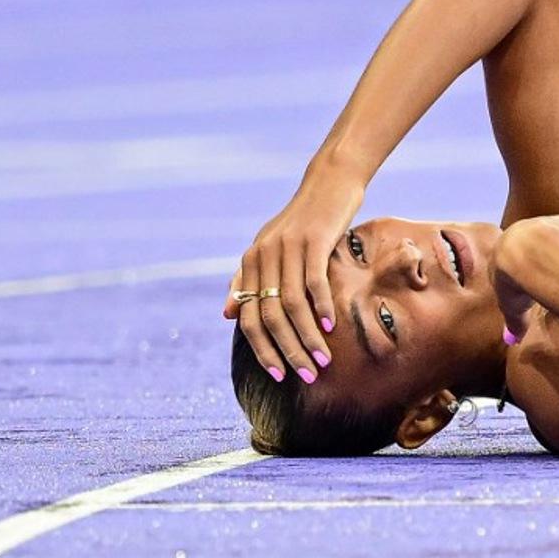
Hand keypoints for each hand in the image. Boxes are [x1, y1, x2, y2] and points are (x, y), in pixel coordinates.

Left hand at [224, 170, 363, 382]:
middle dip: (287, 351)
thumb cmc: (302, 221)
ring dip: (307, 337)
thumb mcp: (269, 247)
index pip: (249, 317)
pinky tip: (330, 328)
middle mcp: (264, 255)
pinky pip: (314, 282)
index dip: (262, 349)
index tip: (279, 375)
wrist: (329, 182)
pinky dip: (321, 308)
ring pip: (292, 305)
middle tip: (306, 375)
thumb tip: (228, 313)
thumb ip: (247, 279)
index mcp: (251, 261)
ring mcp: (289, 247)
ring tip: (322, 360)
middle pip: (269, 316)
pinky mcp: (314, 240)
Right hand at [491, 215, 558, 343]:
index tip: (540, 289)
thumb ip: (514, 322)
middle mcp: (526, 232)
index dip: (529, 275)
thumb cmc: (512, 281)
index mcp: (507, 249)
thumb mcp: (511, 307)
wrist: (523, 253)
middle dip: (553, 263)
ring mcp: (548, 224)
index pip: (519, 260)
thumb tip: (512, 341)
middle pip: (543, 248)